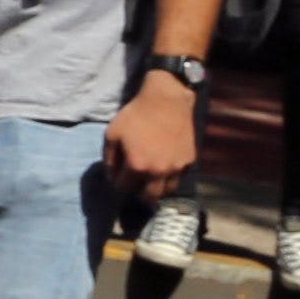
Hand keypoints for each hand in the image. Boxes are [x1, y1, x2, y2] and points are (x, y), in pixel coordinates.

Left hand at [105, 75, 200, 203]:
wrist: (167, 101)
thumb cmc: (136, 115)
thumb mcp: (112, 133)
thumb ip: (109, 158)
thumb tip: (112, 176)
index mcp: (137, 166)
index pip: (123, 188)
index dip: (117, 182)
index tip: (117, 176)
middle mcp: (159, 172)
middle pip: (148, 197)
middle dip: (139, 193)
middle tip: (135, 184)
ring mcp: (177, 168)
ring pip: (167, 191)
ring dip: (157, 188)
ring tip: (151, 179)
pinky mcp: (190, 161)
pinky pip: (179, 177)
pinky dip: (171, 176)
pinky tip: (164, 166)